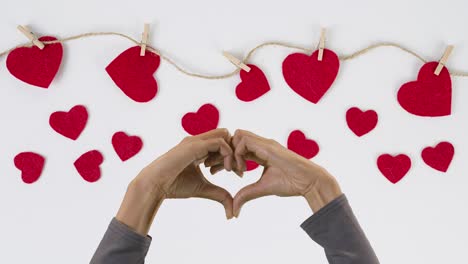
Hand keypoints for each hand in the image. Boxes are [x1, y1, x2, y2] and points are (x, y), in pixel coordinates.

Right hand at [116, 128, 235, 234]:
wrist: (155, 184)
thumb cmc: (175, 186)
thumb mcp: (203, 188)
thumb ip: (219, 194)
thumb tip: (232, 212)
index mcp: (201, 149)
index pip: (225, 144)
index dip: (234, 157)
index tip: (239, 174)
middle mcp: (199, 142)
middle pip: (228, 137)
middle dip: (238, 152)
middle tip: (241, 171)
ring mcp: (196, 141)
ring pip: (226, 136)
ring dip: (234, 153)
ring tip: (235, 171)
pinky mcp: (195, 144)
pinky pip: (219, 142)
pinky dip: (228, 154)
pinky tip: (227, 169)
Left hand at [230, 129, 341, 216]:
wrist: (309, 181)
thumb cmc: (290, 183)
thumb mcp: (261, 189)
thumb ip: (246, 194)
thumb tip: (234, 210)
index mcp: (258, 152)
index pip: (234, 148)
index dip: (223, 158)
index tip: (215, 171)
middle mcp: (260, 145)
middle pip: (232, 138)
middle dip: (222, 153)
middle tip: (219, 169)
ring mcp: (264, 143)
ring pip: (237, 135)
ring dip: (231, 152)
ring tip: (235, 170)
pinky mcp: (268, 145)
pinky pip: (245, 140)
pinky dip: (239, 154)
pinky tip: (243, 170)